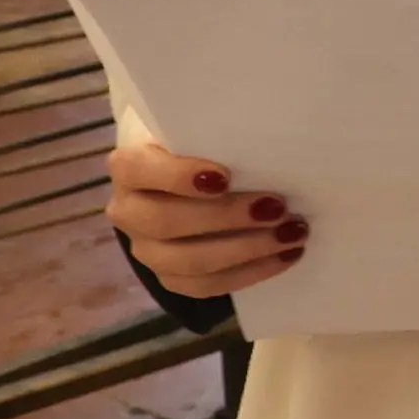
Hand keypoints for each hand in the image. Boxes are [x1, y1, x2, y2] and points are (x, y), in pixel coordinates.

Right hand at [107, 139, 302, 295]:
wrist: (191, 180)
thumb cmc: (201, 147)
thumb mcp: (202, 132)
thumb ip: (216, 135)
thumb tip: (268, 146)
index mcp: (128, 167)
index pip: (137, 170)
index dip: (177, 176)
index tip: (224, 176)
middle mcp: (127, 211)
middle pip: (164, 222)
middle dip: (226, 217)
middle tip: (277, 207)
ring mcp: (146, 249)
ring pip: (187, 262)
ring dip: (245, 249)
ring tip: (291, 234)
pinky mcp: (170, 277)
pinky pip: (204, 286)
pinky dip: (249, 273)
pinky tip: (285, 256)